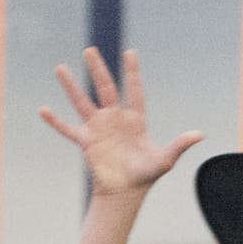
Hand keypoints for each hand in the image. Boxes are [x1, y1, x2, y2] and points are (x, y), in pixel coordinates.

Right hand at [40, 47, 202, 198]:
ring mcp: (98, 129)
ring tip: (60, 68)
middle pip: (105, 88)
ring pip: (82, 102)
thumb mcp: (165, 159)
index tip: (130, 52)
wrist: (126, 193)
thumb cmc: (146, 175)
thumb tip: (200, 134)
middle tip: (90, 50)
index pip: (133, 90)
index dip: (132, 73)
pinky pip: (67, 129)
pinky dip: (55, 121)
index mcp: (134, 119)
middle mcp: (114, 119)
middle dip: (97, 69)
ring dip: (71, 86)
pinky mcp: (86, 141)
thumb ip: (179, 145)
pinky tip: (42, 109)